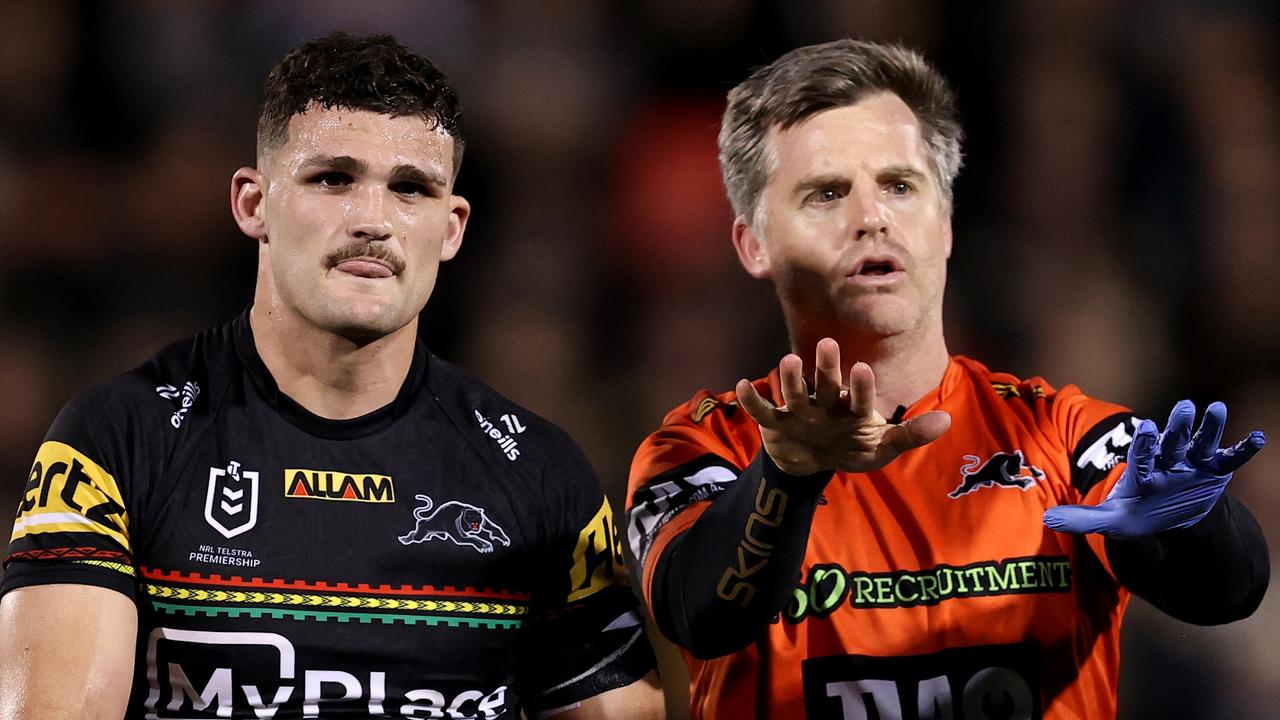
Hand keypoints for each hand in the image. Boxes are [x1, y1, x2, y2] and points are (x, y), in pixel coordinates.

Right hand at [735, 338, 950, 475]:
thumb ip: (911, 434)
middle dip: (827, 367)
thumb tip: (948, 421)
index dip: (862, 386)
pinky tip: (740, 386)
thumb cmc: (850, 447)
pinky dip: (752, 400)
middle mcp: (826, 403)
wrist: (810, 460)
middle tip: (829, 343)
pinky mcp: (776, 422)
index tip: (863, 369)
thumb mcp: (881, 447)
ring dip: (792, 380)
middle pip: (827, 385)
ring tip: (788, 361)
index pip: (860, 397)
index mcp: (853, 408)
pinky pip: (762, 410)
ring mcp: (800, 411)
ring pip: (795, 394)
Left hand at [1043, 400, 1265, 538]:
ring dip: (1209, 428)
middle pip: (1172, 442)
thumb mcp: (1112, 520)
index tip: (1145, 427)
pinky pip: (1229, 458)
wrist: (1168, 515)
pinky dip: (1242, 450)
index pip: (1141, 457)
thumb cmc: (1138, 512)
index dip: (1144, 445)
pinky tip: (1257, 438)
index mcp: (1142, 470)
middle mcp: (1167, 460)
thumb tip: (1046, 520)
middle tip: (1184, 406)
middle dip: (1178, 427)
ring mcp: (1192, 463)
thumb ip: (1082, 519)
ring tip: (1215, 408)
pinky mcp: (1214, 470)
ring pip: (1200, 442)